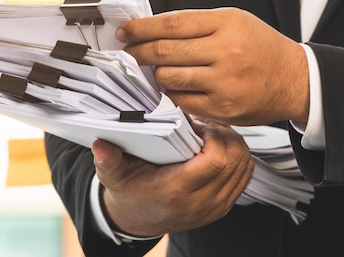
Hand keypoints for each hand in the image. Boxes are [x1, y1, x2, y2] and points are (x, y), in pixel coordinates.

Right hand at [93, 119, 253, 235]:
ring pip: (244, 167)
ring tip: (212, 133)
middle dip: (225, 135)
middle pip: (235, 161)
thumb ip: (107, 159)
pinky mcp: (223, 207)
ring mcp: (215, 207)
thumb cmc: (128, 191)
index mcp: (175, 192)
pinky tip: (218, 147)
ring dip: (233, 145)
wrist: (137, 219)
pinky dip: (237, 157)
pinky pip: (244, 177)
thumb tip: (100, 145)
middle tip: (206, 125)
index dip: (214, 137)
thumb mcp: (112, 175)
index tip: (198, 125)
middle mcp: (200, 203)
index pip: (216, 162)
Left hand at [116, 8, 308, 125]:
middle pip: (164, 52)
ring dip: (155, 75)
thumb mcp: (233, 22)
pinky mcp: (223, 108)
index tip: (125, 32)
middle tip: (126, 54)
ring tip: (155, 71)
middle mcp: (226, 51)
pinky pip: (181, 101)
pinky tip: (172, 89)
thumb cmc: (260, 48)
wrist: (295, 80)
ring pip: (168, 78)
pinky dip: (171, 95)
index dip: (141, 28)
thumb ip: (195, 25)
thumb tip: (150, 29)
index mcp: (227, 23)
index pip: (171, 24)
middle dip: (138, 53)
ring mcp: (224, 82)